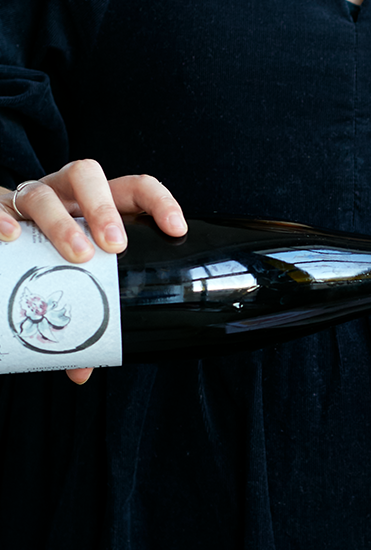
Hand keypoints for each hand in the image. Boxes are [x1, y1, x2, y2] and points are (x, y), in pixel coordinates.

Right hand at [0, 159, 186, 383]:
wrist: (3, 240)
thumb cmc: (49, 260)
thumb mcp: (74, 280)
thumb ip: (82, 318)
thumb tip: (81, 373)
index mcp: (95, 204)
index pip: (135, 187)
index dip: (159, 201)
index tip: (176, 229)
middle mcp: (64, 193)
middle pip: (89, 176)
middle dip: (104, 209)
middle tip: (113, 246)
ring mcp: (29, 197)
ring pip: (44, 192)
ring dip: (63, 222)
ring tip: (76, 254)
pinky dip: (2, 218)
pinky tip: (10, 236)